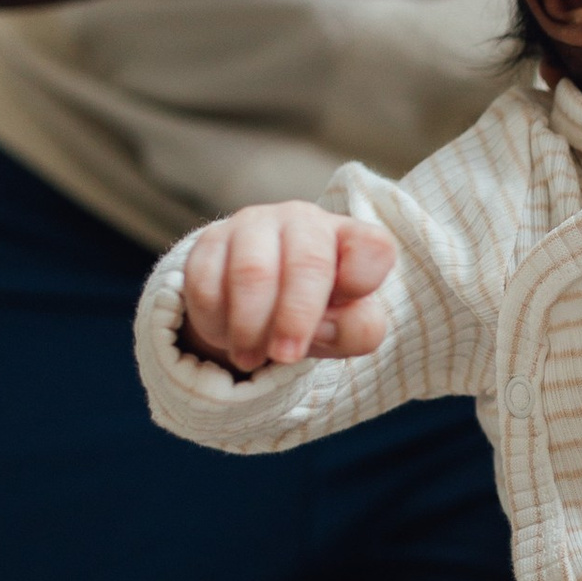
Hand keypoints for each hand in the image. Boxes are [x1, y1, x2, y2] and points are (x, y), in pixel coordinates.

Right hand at [177, 201, 396, 372]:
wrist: (258, 299)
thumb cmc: (315, 312)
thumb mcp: (346, 329)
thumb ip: (358, 330)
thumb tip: (326, 328)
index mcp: (351, 238)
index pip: (374, 247)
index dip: (362, 283)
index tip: (346, 308)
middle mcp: (305, 222)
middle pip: (308, 263)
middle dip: (295, 319)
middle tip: (285, 357)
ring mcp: (255, 225)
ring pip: (252, 272)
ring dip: (250, 327)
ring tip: (250, 359)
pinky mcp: (210, 241)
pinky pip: (207, 282)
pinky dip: (215, 320)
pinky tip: (225, 335)